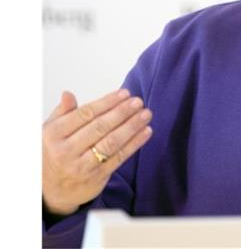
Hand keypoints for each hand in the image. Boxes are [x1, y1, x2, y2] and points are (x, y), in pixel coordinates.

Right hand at [42, 89, 152, 215]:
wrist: (51, 191)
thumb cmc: (53, 154)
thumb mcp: (49, 132)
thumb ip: (62, 112)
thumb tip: (68, 94)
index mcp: (53, 134)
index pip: (85, 114)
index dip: (107, 102)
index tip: (125, 93)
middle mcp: (66, 151)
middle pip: (100, 127)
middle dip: (122, 112)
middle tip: (138, 102)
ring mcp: (81, 166)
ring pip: (111, 142)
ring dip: (132, 126)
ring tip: (146, 114)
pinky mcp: (96, 177)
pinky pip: (119, 157)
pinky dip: (134, 143)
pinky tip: (146, 131)